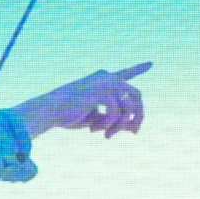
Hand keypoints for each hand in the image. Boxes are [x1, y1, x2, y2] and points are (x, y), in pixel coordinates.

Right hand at [13, 64, 149, 139]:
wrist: (48, 111)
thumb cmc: (69, 115)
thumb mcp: (97, 120)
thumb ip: (117, 121)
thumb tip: (136, 129)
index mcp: (102, 79)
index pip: (125, 73)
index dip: (138, 69)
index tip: (151, 63)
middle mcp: (106, 77)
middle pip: (136, 95)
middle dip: (138, 115)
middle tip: (134, 132)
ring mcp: (104, 82)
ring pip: (128, 107)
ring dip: (119, 125)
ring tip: (107, 135)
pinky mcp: (100, 92)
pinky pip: (116, 113)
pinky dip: (108, 125)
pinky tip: (94, 129)